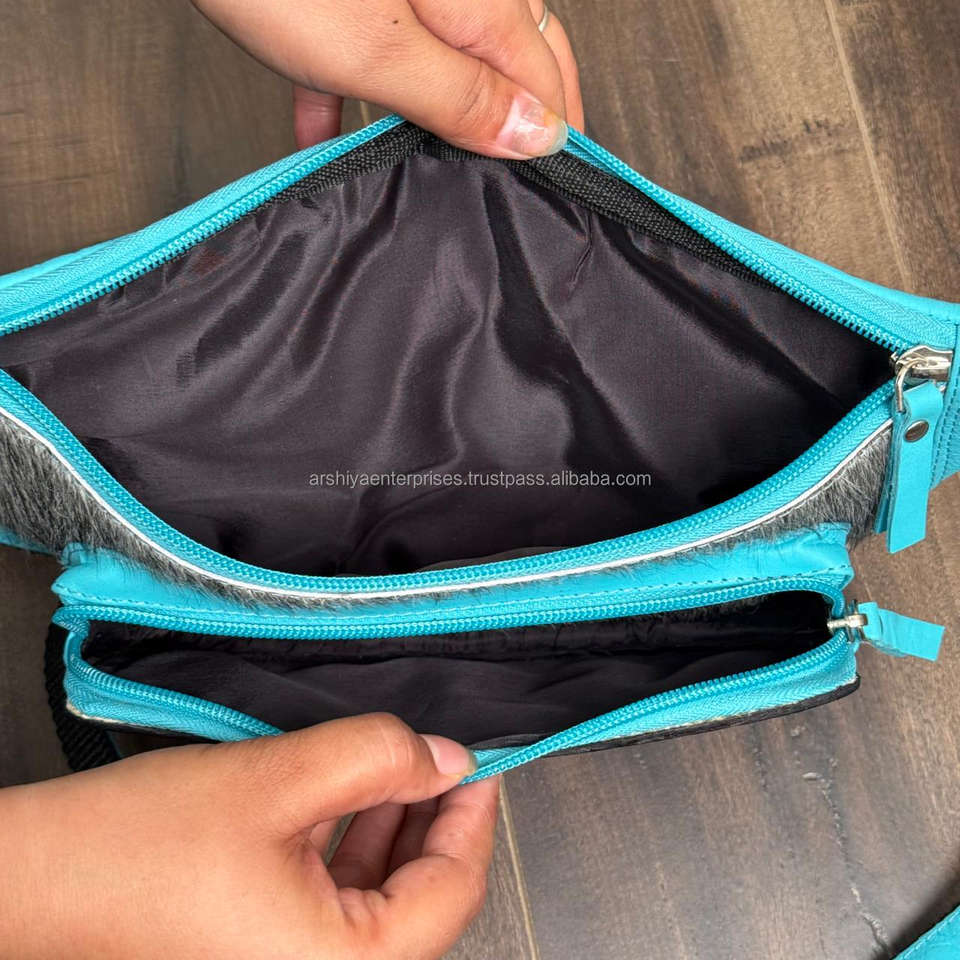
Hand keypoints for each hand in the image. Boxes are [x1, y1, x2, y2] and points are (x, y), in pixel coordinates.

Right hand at [0, 714, 499, 959]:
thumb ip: (376, 758)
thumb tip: (447, 759)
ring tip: (400, 765)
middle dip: (435, 820)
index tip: (480, 760)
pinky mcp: (265, 953)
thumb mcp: (276, 779)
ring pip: (381, 901)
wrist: (38, 878)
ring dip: (396, 829)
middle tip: (441, 756)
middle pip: (421, 901)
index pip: (451, 893)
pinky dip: (354, 848)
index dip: (473, 815)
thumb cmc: (140, 844)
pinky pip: (338, 904)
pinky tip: (354, 797)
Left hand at [192, 0, 583, 155]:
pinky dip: (359, 96)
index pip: (548, 78)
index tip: (556, 187)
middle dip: (515, 120)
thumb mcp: (376, 52)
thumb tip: (537, 135)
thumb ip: (460, 97)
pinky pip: (374, 47)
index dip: (558, 136)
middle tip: (517, 179)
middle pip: (511, 58)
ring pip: (446, 56)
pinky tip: (329, 137)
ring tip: (439, 170)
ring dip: (442, 114)